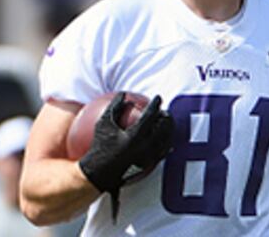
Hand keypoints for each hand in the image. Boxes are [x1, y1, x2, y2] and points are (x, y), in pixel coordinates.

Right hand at [78, 92, 173, 221]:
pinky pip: (163, 152)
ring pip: (166, 141)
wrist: (99, 173)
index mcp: (134, 136)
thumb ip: (114, 107)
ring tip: (167, 123)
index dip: (155, 105)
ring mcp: (148, 158)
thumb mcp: (103, 124)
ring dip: (169, 130)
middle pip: (163, 129)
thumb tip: (124, 93)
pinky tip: (165, 138)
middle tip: (165, 111)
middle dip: (167, 118)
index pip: (150, 116)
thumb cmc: (99, 145)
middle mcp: (144, 148)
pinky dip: (166, 143)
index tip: (158, 98)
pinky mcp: (149, 166)